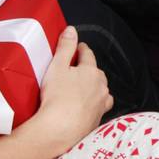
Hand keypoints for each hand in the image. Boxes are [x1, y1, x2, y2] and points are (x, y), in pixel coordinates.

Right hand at [27, 26, 112, 152]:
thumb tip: (71, 30)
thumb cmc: (57, 97)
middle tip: (78, 69)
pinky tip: (87, 106)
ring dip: (95, 88)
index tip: (80, 47)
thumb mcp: (57, 66)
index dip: (82, 50)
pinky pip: (99, 107)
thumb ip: (65, 47)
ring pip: (101, 91)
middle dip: (89, 69)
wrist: (60, 129)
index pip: (88, 55)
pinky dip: (94, 104)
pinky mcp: (97, 119)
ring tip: (84, 88)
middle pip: (97, 73)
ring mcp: (101, 104)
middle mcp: (101, 87)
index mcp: (91, 72)